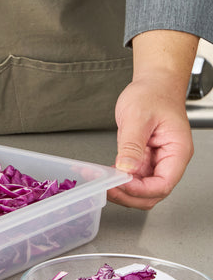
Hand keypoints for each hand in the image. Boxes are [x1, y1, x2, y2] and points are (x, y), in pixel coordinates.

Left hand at [107, 30, 196, 209]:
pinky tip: (104, 175)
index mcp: (177, 151)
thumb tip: (127, 169)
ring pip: (141, 189)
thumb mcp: (138, 117)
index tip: (119, 184)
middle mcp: (169, 160)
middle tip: (106, 189)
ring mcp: (156, 161)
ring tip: (102, 182)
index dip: (140, 190)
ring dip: (121, 191)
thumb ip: (132, 145)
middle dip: (129, 196)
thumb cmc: (153, 94)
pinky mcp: (143, 159)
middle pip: (153, 194)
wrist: (153, 84)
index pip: (163, 185)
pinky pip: (132, 177)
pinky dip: (118, 180)